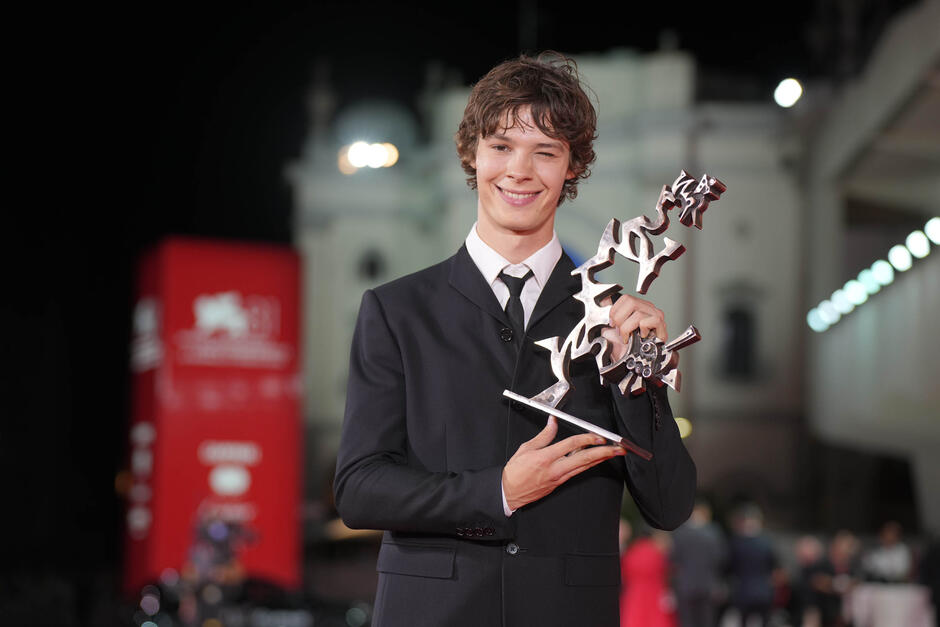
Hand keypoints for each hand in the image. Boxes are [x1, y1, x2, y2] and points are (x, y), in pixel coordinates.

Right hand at [502, 417, 625, 510]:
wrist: (509, 493)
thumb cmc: (515, 471)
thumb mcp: (526, 448)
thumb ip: (543, 435)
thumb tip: (553, 422)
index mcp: (545, 457)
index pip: (571, 445)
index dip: (586, 439)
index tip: (598, 436)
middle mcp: (555, 469)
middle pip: (584, 459)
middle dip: (604, 453)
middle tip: (618, 448)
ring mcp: (559, 478)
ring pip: (584, 467)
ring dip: (601, 459)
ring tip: (614, 453)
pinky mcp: (560, 483)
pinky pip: (578, 472)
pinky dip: (589, 464)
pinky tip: (596, 459)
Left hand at [600, 294, 666, 360]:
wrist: (635, 364)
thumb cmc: (627, 348)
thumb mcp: (614, 329)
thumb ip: (611, 315)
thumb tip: (604, 301)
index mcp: (638, 307)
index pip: (626, 298)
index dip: (615, 310)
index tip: (612, 323)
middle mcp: (648, 309)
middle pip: (631, 301)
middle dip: (619, 319)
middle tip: (620, 331)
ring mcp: (656, 316)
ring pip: (638, 313)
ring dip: (628, 328)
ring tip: (628, 336)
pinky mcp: (661, 326)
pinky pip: (649, 321)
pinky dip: (641, 329)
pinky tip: (641, 336)